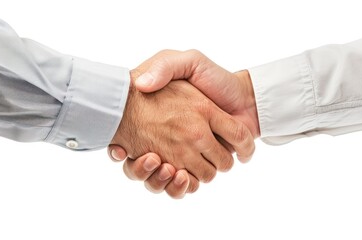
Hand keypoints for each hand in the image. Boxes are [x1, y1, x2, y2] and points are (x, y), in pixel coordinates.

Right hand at [109, 50, 258, 197]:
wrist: (245, 98)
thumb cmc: (215, 79)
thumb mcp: (188, 61)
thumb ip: (165, 66)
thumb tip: (141, 84)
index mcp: (159, 119)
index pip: (124, 140)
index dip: (117, 150)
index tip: (120, 150)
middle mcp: (168, 140)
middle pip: (143, 166)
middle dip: (145, 169)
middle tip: (151, 157)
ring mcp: (184, 155)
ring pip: (161, 179)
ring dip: (161, 179)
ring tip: (167, 166)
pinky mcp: (199, 167)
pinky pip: (183, 187)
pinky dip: (179, 187)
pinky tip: (181, 176)